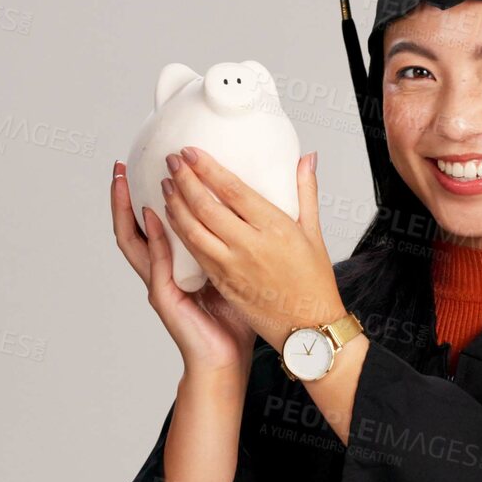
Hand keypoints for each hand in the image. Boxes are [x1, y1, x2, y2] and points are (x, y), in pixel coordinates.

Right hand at [108, 160, 255, 376]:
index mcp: (174, 263)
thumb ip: (229, 240)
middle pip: (131, 227)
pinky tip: (153, 217)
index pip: (151, 222)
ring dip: (126, 210)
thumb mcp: (231, 270)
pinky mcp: (164, 298)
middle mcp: (160, 270)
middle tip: (121, 167)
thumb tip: (246, 207)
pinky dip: (153, 238)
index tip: (140, 167)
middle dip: (123, 196)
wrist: (227, 359)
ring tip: (123, 183)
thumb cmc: (232, 318)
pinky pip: (155, 264)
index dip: (141, 195)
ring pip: (133, 242)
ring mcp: (159, 284)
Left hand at [161, 146, 341, 349]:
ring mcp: (233, 266)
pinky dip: (179, 232)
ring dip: (175, 205)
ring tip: (167, 185)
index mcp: (276, 228)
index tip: (191, 153)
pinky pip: (194, 253)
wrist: (308, 328)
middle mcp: (250, 246)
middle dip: (184, 181)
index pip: (232, 190)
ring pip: (193, 230)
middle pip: (206, 207)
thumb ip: (306, 192)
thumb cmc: (314, 282)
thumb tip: (306, 159)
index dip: (207, 169)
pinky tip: (172, 218)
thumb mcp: (314, 233)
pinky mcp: (223, 283)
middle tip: (172, 162)